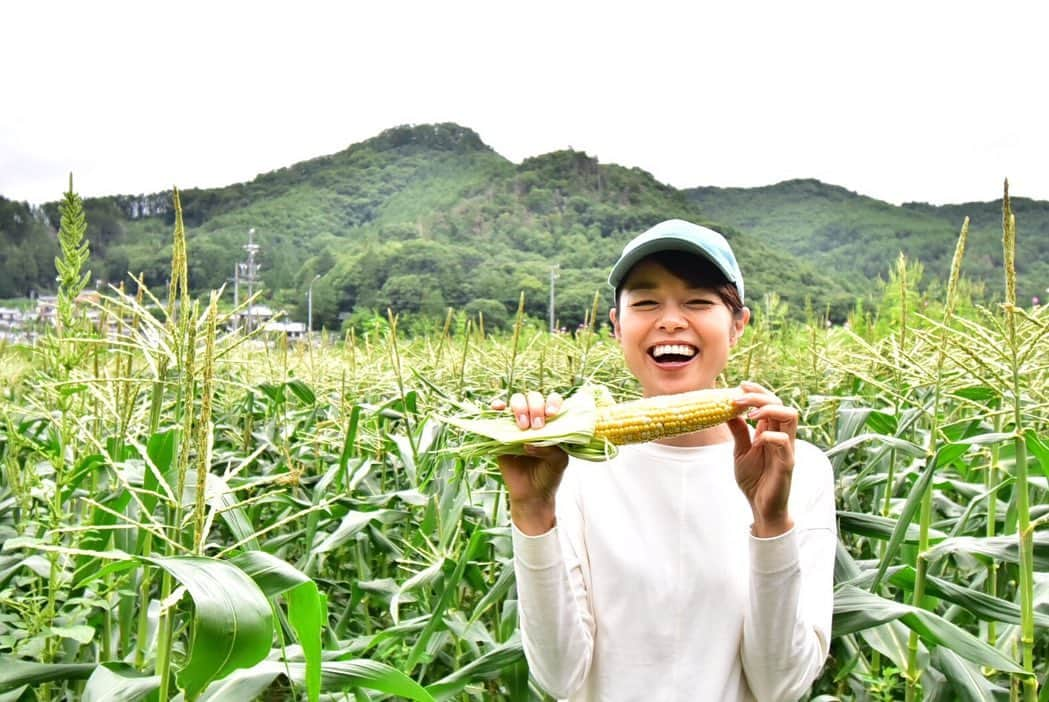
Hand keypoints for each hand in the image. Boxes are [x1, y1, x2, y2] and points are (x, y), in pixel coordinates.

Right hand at [491, 391, 567, 534]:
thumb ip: (550, 448)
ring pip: (516, 401)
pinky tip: (498, 408)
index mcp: (553, 423)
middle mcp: (535, 419)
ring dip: (519, 407)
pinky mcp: (501, 432)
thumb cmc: (548, 475)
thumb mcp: (558, 461)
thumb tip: (529, 440)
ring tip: (522, 426)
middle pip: (534, 398)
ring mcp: (517, 424)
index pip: (553, 401)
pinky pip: (497, 414)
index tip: (551, 414)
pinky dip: (497, 407)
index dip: (552, 402)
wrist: (531, 494)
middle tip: (536, 426)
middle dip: (535, 407)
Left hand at [727, 381, 796, 537]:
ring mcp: (787, 449)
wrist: (761, 507)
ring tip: (749, 416)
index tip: (740, 385)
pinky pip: (785, 443)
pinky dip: (770, 436)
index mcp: (772, 431)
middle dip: (760, 396)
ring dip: (768, 410)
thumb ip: (739, 432)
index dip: (758, 391)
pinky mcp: (787, 464)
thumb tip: (727, 412)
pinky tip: (756, 441)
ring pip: (790, 416)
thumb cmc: (755, 480)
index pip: (772, 402)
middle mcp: (783, 436)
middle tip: (738, 398)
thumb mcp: (741, 452)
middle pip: (781, 403)